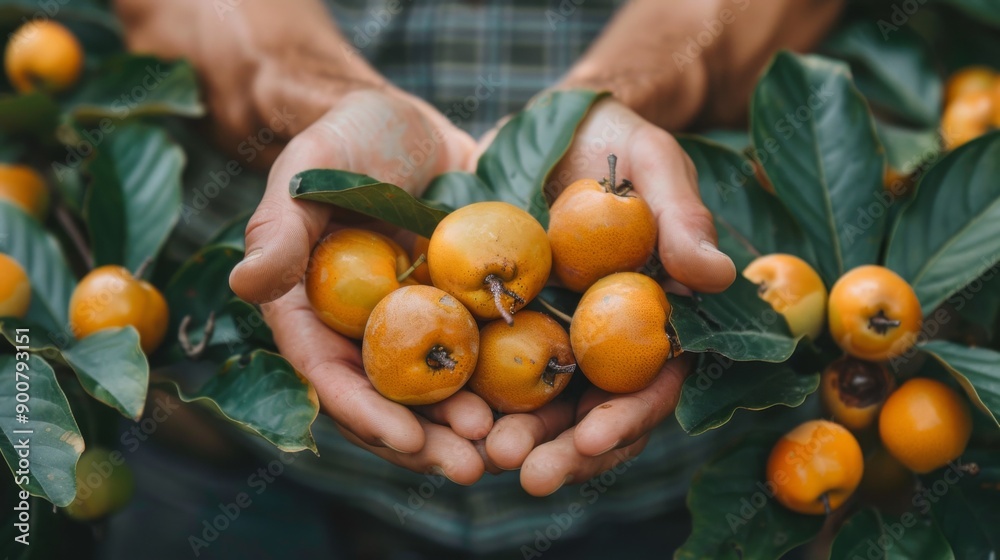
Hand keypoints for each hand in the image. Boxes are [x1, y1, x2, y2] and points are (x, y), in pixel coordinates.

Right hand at [227, 88, 493, 483]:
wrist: (408, 123)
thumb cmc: (345, 141)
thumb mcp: (308, 175)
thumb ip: (279, 230)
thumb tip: (243, 283)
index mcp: (311, 311)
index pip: (329, 374)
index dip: (365, 413)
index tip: (407, 442)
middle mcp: (361, 328)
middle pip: (389, 397)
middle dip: (428, 439)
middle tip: (473, 467)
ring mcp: (413, 320)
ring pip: (437, 385)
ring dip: (468, 421)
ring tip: (508, 445)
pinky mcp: (459, 305)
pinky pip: (480, 347)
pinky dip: (504, 377)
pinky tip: (538, 400)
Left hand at [482, 98, 735, 493]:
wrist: (545, 126)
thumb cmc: (612, 140)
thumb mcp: (650, 161)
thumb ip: (682, 215)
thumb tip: (716, 276)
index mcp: (657, 316)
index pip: (654, 383)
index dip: (629, 416)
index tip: (594, 436)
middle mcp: (609, 339)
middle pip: (595, 411)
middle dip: (566, 449)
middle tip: (527, 473)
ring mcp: (557, 336)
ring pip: (543, 405)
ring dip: (520, 438)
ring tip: (482, 457)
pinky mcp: (507, 324)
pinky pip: (492, 370)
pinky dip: (477, 399)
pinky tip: (453, 419)